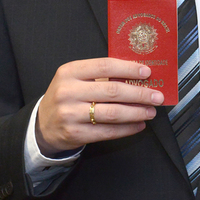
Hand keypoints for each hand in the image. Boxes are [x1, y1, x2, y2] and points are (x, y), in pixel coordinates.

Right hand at [35, 57, 162, 153]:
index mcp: (69, 72)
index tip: (147, 73)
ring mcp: (70, 114)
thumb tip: (137, 76)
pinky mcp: (75, 133)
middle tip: (156, 96)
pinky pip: (107, 132)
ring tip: (150, 111)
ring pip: (112, 113)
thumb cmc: (67, 97)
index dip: (128, 69)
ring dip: (136, 112)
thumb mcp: (75, 79)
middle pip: (112, 91)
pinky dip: (127, 129)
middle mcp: (68, 92)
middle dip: (139, 94)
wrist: (43, 124)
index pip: (104, 66)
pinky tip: (138, 125)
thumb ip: (101, 75)